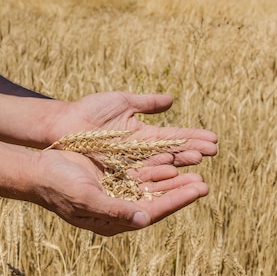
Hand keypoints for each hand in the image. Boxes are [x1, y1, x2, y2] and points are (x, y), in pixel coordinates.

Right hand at [31, 149, 208, 235]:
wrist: (38, 171)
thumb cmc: (59, 187)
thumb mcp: (87, 198)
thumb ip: (115, 209)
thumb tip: (145, 218)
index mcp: (115, 220)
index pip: (155, 211)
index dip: (179, 199)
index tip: (201, 188)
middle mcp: (120, 208)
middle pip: (158, 199)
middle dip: (181, 190)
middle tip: (204, 181)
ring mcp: (117, 192)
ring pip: (151, 185)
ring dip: (171, 177)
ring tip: (194, 168)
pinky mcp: (113, 177)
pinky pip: (140, 172)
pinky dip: (156, 166)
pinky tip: (170, 159)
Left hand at [49, 92, 217, 166]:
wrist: (62, 124)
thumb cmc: (89, 111)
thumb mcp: (122, 102)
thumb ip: (147, 103)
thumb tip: (172, 99)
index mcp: (144, 135)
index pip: (175, 138)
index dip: (193, 138)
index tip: (214, 139)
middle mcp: (141, 152)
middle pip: (172, 154)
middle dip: (192, 152)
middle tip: (214, 152)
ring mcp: (129, 163)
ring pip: (160, 166)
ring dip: (180, 165)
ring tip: (199, 162)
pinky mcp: (117, 173)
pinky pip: (140, 175)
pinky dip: (157, 175)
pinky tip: (173, 173)